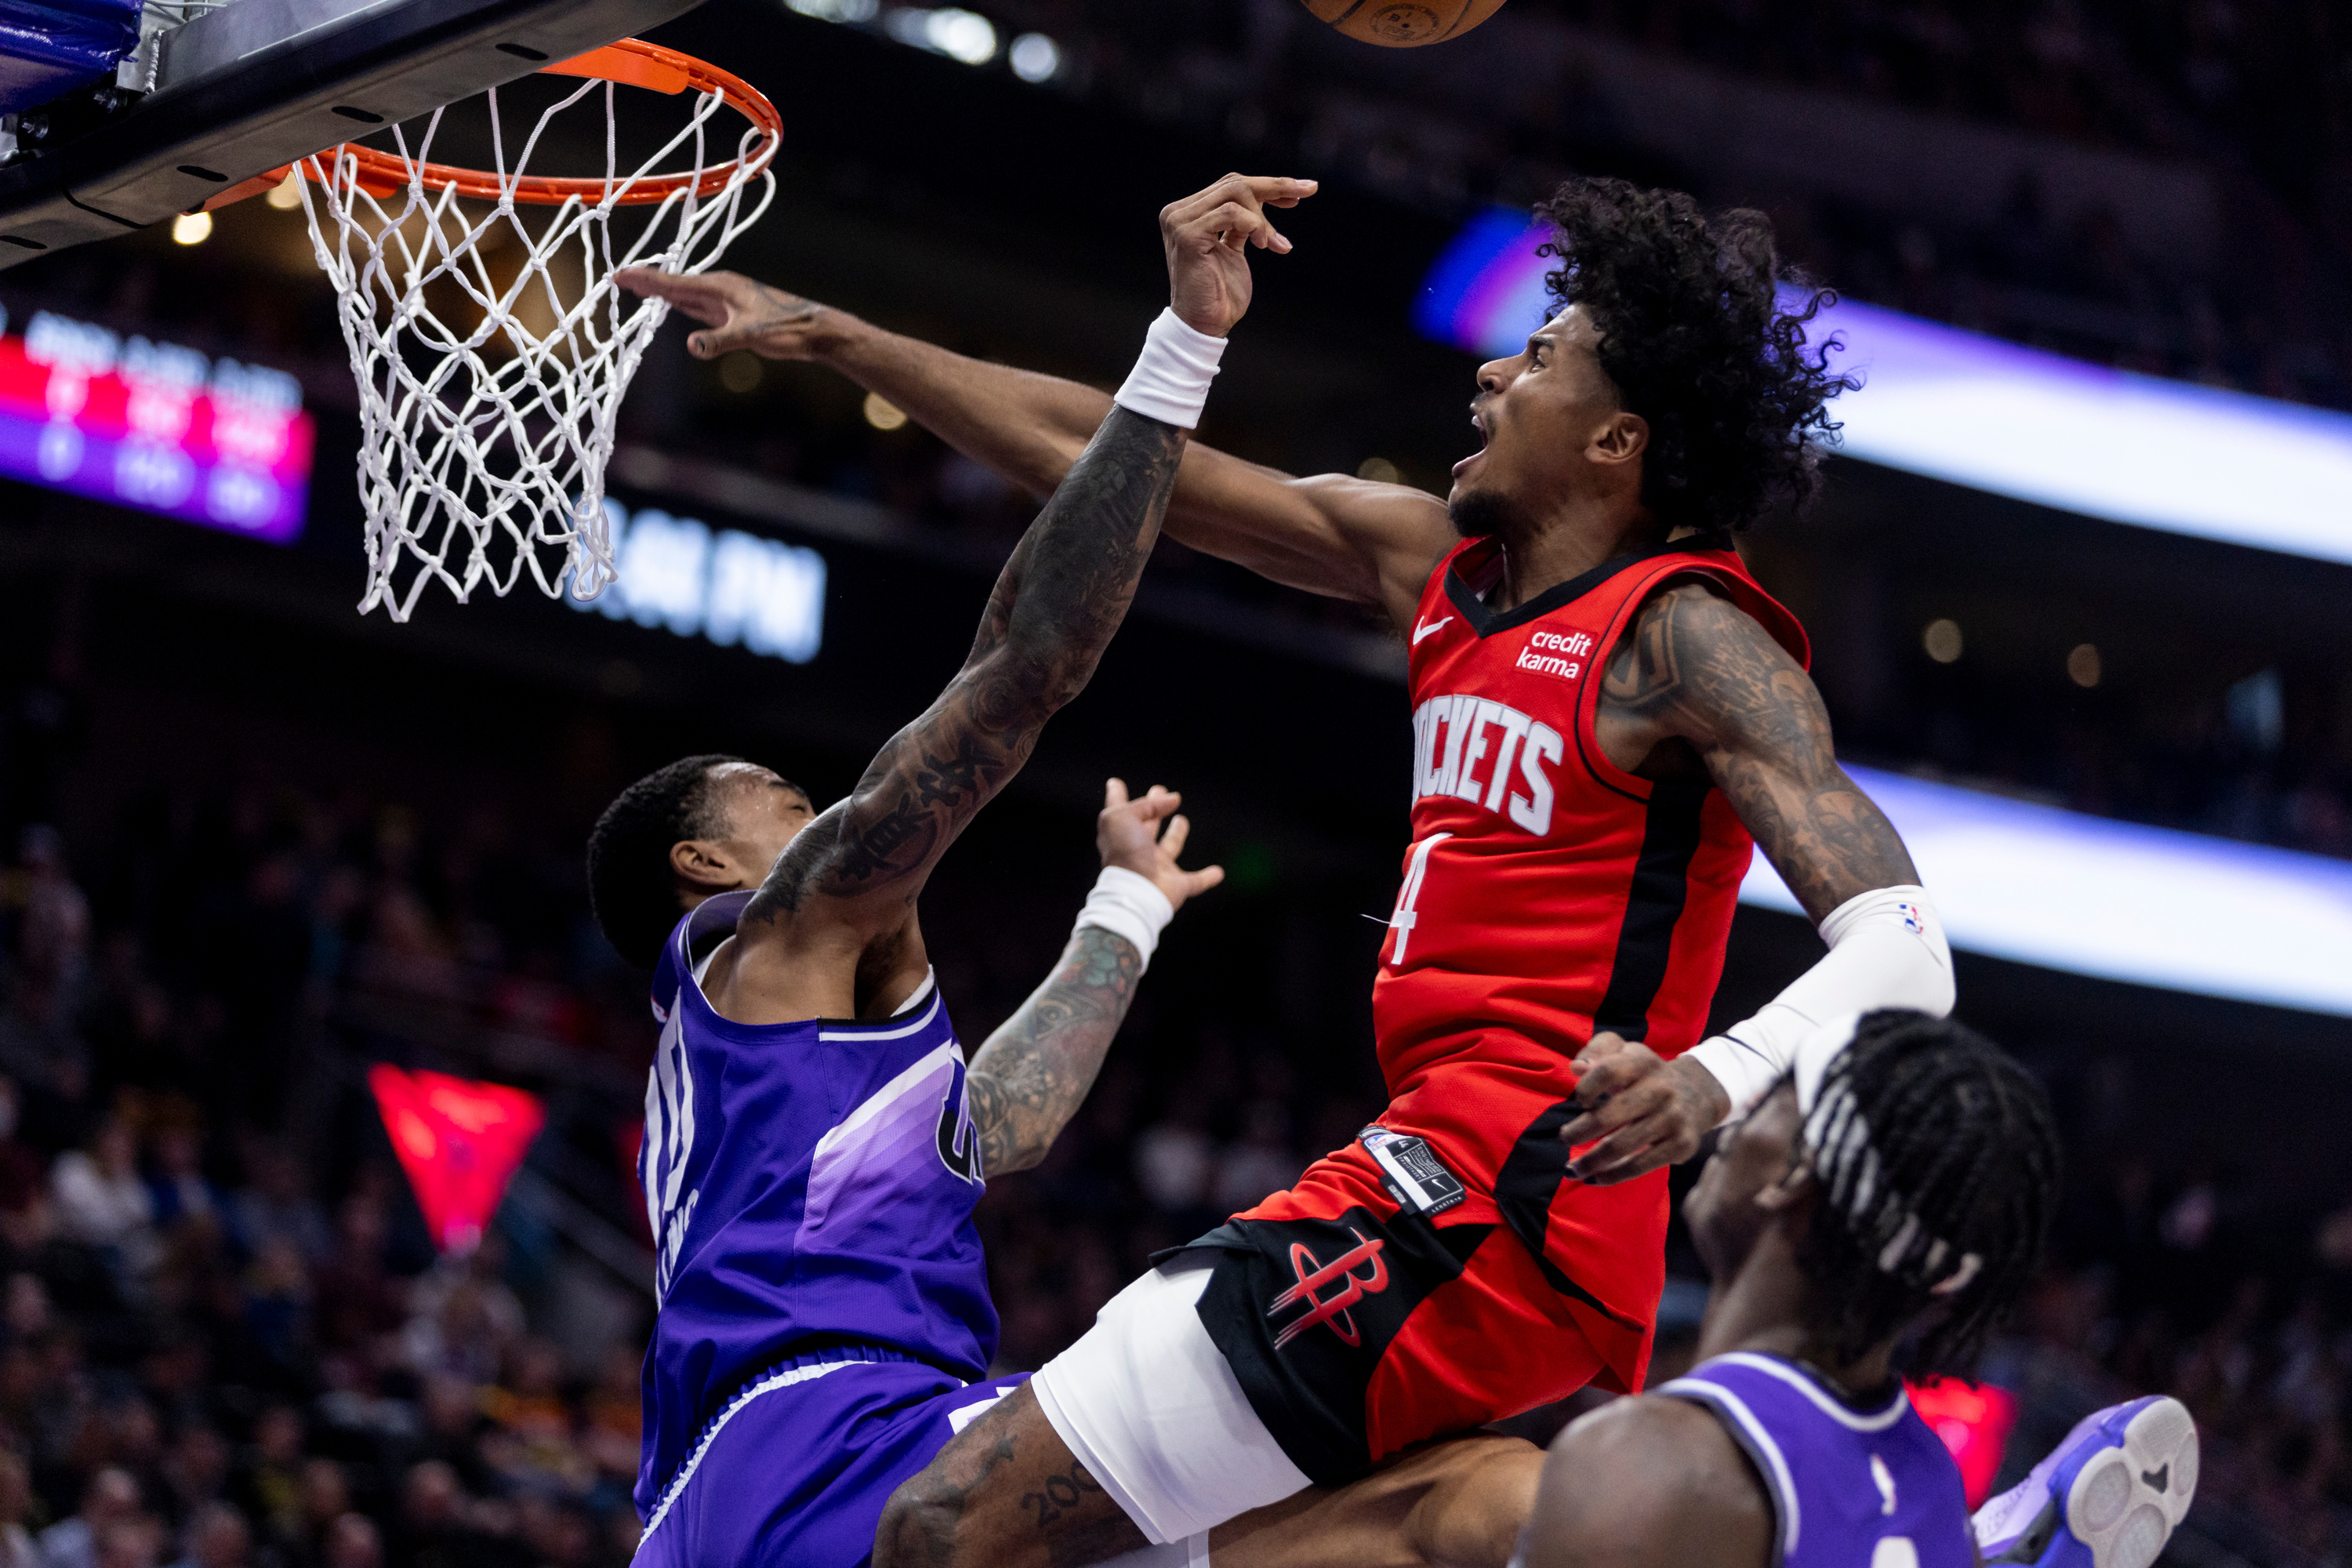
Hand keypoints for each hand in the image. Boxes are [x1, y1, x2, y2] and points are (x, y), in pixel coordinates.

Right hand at [613, 269, 854, 360]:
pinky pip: (699, 304)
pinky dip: (680, 303)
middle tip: (620, 279)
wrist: (814, 330)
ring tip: (639, 288)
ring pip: (686, 293)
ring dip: (662, 291)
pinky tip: (675, 304)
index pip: (673, 283)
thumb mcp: (751, 335)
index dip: (645, 280)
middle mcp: (720, 288)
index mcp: (719, 287)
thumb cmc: (786, 329)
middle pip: (674, 284)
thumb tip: (693, 346)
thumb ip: (720, 341)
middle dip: (647, 282)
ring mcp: (726, 299)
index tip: (619, 275)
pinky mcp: (732, 311)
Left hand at [1097, 778, 1223, 913]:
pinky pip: (1195, 881)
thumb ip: (1146, 805)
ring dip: (1176, 835)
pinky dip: (1207, 877)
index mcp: (1122, 834)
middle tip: (1160, 791)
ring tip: (1181, 820)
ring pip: (1169, 849)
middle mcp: (1137, 850)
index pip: (1119, 811)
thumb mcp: (1123, 817)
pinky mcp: (1176, 886)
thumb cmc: (1125, 853)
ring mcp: (1156, 868)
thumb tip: (1172, 799)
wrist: (1135, 892)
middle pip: (1145, 826)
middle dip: (1152, 809)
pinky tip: (1218, 872)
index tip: (1115, 783)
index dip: (1117, 796)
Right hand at [1157, 174, 1315, 337]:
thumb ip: (1241, 224)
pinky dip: (1254, 224)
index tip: (1301, 191)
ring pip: (1235, 192)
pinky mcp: (1188, 235)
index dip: (1268, 186)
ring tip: (1271, 243)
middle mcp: (1179, 212)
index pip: (1231, 186)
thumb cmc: (1221, 293)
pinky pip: (1230, 213)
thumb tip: (1267, 198)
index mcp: (1188, 213)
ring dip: (1262, 218)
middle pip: (1234, 183)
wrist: (1206, 325)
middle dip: (1275, 187)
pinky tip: (1263, 244)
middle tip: (1306, 193)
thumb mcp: (1233, 249)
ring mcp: (1180, 221)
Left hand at [1558, 1034, 1732, 1185]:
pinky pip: (1640, 1165)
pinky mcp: (1681, 1145)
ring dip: (1590, 1161)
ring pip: (1620, 1146)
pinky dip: (1613, 1175)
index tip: (1580, 1101)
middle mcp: (1660, 1089)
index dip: (1586, 1087)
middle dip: (1579, 1132)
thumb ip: (1598, 1051)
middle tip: (1564, 1138)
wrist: (1697, 1094)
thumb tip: (1576, 1067)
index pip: (1607, 1072)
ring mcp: (1673, 1118)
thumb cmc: (1645, 1074)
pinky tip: (1596, 1178)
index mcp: (1643, 1063)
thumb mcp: (1625, 1052)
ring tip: (1572, 1169)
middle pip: (1608, 1115)